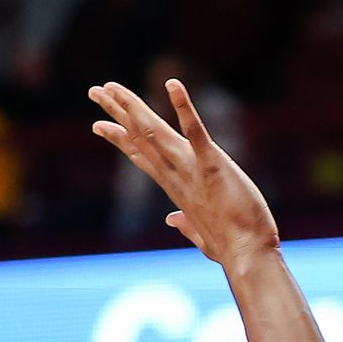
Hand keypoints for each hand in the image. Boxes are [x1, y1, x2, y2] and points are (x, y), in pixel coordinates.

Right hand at [89, 80, 278, 267]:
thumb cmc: (232, 248)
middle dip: (117, 113)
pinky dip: (184, 108)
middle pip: (140, 138)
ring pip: (155, 132)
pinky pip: (196, 132)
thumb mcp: (203, 235)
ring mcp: (192, 170)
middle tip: (95, 90)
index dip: (121, 140)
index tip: (99, 126)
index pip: (143, 158)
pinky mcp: (213, 165)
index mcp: (176, 189)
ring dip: (133, 105)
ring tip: (111, 85)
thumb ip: (185, 224)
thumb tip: (171, 219)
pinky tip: (173, 85)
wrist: (248, 256)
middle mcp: (177, 176)